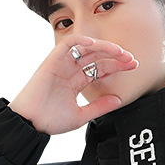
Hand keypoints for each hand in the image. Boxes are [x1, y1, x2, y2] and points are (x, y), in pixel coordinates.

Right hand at [8, 35, 138, 134]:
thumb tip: (119, 100)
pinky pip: (67, 44)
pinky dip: (81, 40)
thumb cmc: (50, 121)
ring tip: (120, 52)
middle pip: (97, 56)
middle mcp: (70, 70)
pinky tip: (95, 44)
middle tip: (131, 59)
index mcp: (76, 81)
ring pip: (86, 47)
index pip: (101, 68)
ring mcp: (61, 64)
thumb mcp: (81, 115)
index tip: (133, 66)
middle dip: (116, 56)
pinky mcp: (51, 61)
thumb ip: (100, 106)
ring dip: (104, 47)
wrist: (30, 124)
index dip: (117, 66)